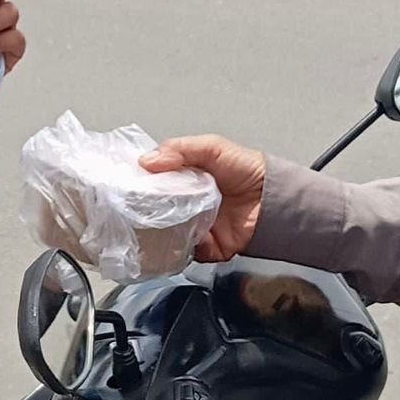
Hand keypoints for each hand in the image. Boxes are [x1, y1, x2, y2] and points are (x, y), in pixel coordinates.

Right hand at [140, 136, 265, 261]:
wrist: (273, 200)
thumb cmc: (248, 170)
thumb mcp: (212, 147)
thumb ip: (180, 149)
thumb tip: (147, 160)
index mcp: (186, 178)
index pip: (155, 181)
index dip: (141, 182)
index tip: (126, 183)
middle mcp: (188, 202)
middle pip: (157, 209)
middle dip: (146, 209)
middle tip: (134, 206)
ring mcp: (196, 226)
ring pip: (167, 233)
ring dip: (159, 231)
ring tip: (152, 224)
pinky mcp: (207, 247)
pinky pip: (187, 252)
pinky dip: (180, 250)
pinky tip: (175, 240)